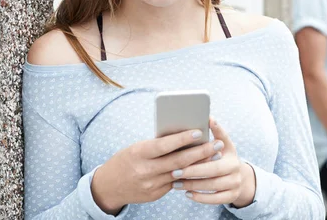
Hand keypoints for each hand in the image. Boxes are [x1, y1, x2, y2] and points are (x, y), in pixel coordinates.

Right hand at [91, 128, 221, 214]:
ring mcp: (150, 185)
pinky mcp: (155, 194)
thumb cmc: (127, 159)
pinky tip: (202, 168)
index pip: (164, 145)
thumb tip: (184, 135)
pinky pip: (175, 184)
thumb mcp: (138, 148)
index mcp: (139, 153)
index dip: (183, 139)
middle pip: (178, 161)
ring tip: (215, 155)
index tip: (199, 132)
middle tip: (217, 144)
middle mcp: (145, 170)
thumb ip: (158, 145)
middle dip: (201, 152)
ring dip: (200, 164)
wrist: (109, 186)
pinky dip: (189, 175)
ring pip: (180, 174)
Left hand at [172, 118, 255, 207]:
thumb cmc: (225, 157)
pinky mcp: (231, 196)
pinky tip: (187, 194)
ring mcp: (235, 184)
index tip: (182, 151)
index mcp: (232, 154)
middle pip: (212, 171)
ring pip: (212, 187)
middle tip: (173, 171)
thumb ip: (217, 131)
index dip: (200, 153)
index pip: (215, 153)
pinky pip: (215, 200)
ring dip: (192, 185)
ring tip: (175, 183)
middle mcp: (236, 170)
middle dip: (192, 171)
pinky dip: (200, 197)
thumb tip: (209, 117)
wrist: (239, 177)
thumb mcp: (224, 144)